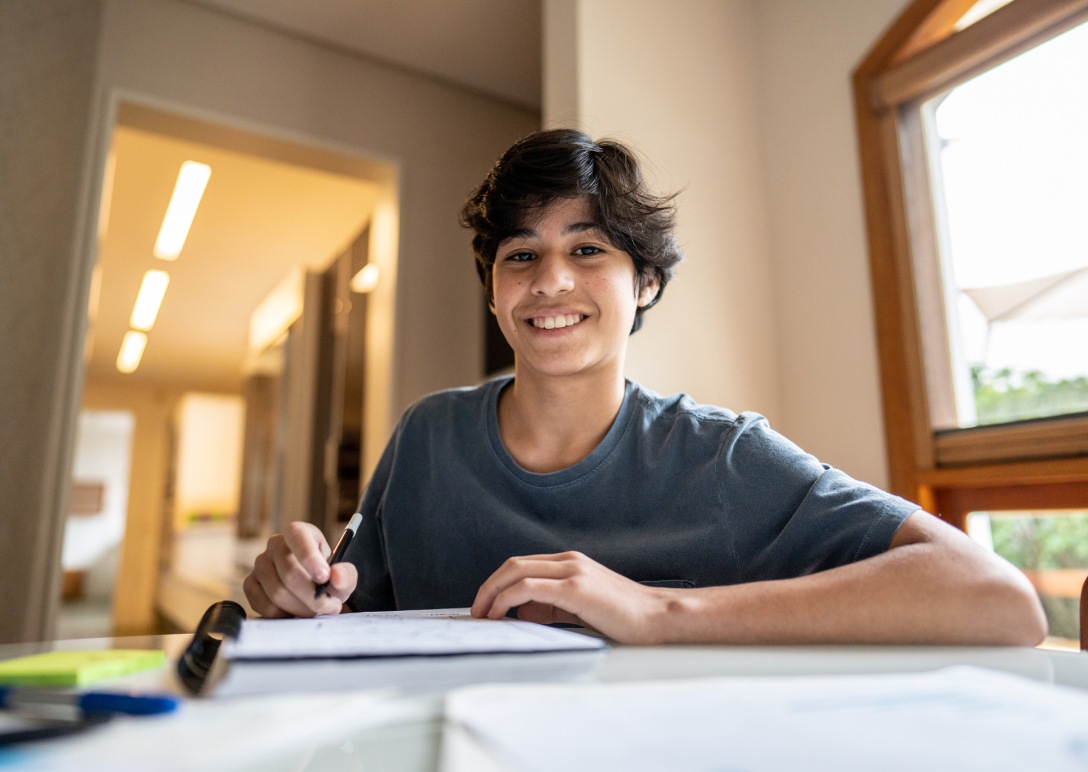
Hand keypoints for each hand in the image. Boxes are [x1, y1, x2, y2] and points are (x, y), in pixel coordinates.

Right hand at [243, 521, 357, 617]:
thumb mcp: (343, 576)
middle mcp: (275, 545)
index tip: (324, 577)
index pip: (297, 535)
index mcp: (299, 533)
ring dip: (300, 608)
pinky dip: (282, 614)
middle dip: (312, 596)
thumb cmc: (327, 579)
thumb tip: (337, 575)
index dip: (309, 556)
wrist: (312, 591)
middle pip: (288, 572)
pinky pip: (263, 604)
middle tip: (329, 607)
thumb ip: (346, 575)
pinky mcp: (250, 584)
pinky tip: (294, 613)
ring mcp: (260, 564)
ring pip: (276, 592)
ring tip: (315, 611)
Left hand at [470, 551, 669, 643]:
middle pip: (513, 564)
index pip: (522, 565)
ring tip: (482, 615)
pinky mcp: (575, 588)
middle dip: (487, 587)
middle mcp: (568, 560)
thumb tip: (519, 612)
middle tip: (475, 610)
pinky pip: (528, 587)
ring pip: (516, 571)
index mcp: (570, 562)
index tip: (484, 605)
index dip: (497, 583)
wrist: (657, 617)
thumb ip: (550, 607)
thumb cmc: (623, 616)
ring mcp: (572, 571)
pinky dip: (506, 599)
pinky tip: (500, 614)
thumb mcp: (579, 608)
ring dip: (491, 593)